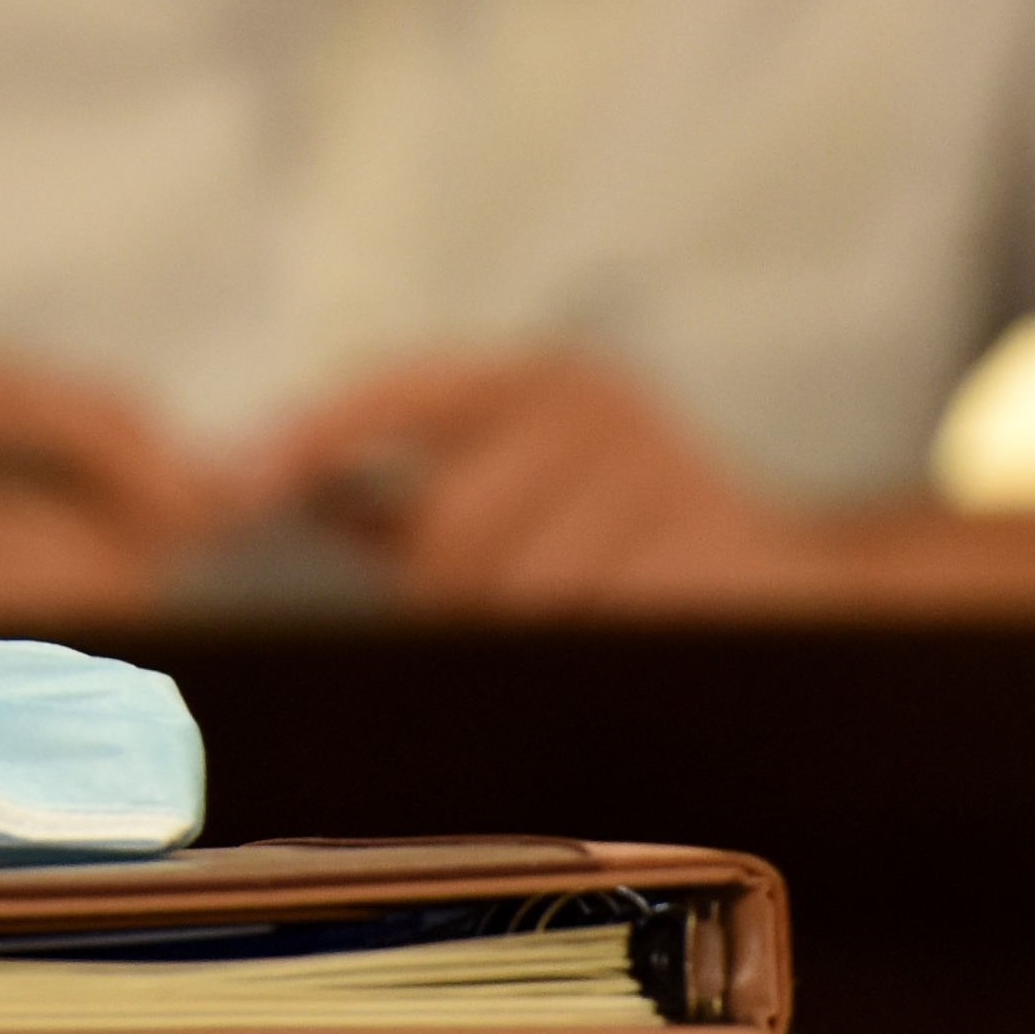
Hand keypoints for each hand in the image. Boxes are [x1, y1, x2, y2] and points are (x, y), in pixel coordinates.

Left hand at [236, 352, 857, 611]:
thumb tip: (244, 489)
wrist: (801, 576)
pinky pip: (598, 631)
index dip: (308, 436)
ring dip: (524, 639)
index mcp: (538, 380)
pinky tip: (617, 642)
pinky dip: (590, 653)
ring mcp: (660, 473)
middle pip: (450, 534)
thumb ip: (391, 498)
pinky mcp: (711, 549)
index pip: (395, 391)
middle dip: (448, 600)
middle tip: (492, 624)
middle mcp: (595, 407)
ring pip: (520, 597)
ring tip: (570, 627)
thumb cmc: (621, 538)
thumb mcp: (516, 488)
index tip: (233, 487)